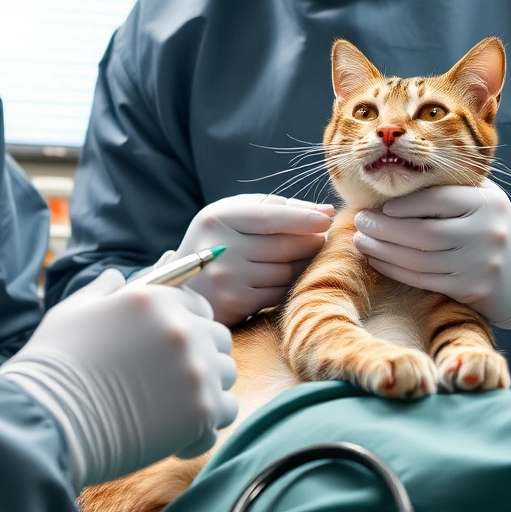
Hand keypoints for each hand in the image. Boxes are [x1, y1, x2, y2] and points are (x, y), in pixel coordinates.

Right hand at [0, 268, 237, 486]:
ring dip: (205, 391)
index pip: (200, 308)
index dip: (189, 329)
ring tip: (171, 408)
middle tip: (170, 383)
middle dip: (201, 359)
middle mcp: (182, 328)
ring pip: (226, 376)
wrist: (46, 421)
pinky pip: (224, 413)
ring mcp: (195, 369)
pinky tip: (174, 433)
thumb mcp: (74, 311)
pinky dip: (204, 426)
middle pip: (219, 340)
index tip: (171, 352)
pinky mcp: (201, 411)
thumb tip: (116, 277)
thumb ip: (104, 290)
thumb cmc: (54, 366)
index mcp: (155, 299)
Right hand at [180, 194, 334, 322]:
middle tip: (323, 239)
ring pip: (285, 271)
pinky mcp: (236, 304)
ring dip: (307, 265)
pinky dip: (293, 285)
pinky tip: (295, 277)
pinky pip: (279, 292)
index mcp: (218, 218)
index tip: (327, 219)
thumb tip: (326, 211)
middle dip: (311, 242)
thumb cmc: (218, 242)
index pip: (269, 217)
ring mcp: (227, 279)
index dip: (302, 218)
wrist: (183, 285)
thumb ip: (278, 208)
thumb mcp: (235, 215)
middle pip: (283, 246)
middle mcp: (220, 248)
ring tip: (310, 257)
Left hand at [352, 184, 510, 332]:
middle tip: (359, 221)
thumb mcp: (486, 201)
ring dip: (382, 250)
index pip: (438, 199)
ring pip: (419, 259)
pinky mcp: (471, 290)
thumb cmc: (493, 230)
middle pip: (423, 232)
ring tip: (361, 241)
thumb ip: (454, 186)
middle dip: (384, 228)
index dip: (404, 204)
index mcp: (488, 203)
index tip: (380, 206)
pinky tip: (377, 261)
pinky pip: (423, 280)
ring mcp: (480, 264)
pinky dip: (394, 271)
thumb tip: (401, 175)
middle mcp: (487, 232)